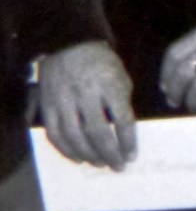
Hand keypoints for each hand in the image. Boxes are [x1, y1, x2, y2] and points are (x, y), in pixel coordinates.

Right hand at [38, 41, 135, 169]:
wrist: (69, 44)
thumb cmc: (101, 62)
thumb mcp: (120, 75)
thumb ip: (122, 100)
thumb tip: (125, 131)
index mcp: (109, 84)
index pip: (122, 119)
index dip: (128, 141)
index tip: (132, 155)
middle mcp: (86, 94)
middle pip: (98, 132)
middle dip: (110, 153)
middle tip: (118, 166)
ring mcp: (64, 100)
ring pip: (75, 137)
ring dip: (89, 155)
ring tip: (100, 163)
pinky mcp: (47, 105)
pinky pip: (55, 134)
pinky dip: (66, 150)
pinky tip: (78, 158)